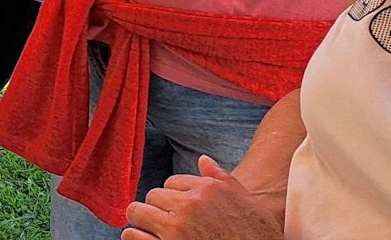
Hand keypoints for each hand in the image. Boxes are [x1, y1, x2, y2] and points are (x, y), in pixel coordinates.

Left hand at [122, 156, 282, 239]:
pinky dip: (137, 238)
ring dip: (142, 222)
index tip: (183, 212)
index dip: (176, 198)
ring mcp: (177, 228)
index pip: (172, 183)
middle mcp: (191, 204)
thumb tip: (203, 159)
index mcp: (209, 189)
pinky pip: (133, 235)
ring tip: (153, 232)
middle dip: (159, 209)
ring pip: (137, 211)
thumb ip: (223, 180)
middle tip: (168, 224)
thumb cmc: (257, 236)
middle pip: (153, 195)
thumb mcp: (248, 205)